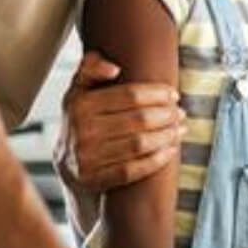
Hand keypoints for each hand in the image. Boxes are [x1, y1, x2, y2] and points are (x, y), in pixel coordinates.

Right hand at [55, 52, 185, 191]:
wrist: (67, 163)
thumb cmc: (81, 119)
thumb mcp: (78, 90)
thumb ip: (91, 68)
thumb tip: (114, 69)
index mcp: (81, 104)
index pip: (130, 95)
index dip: (157, 94)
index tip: (173, 94)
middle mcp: (83, 130)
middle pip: (138, 120)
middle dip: (167, 115)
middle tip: (181, 113)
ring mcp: (87, 157)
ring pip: (139, 144)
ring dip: (166, 136)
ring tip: (180, 129)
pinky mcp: (95, 179)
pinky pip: (132, 170)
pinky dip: (156, 160)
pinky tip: (170, 150)